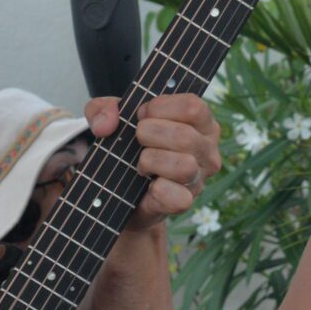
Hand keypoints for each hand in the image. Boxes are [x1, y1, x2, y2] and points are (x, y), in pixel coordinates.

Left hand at [97, 93, 222, 229]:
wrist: (122, 190)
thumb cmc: (130, 147)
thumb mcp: (113, 119)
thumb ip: (103, 110)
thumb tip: (105, 125)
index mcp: (201, 123)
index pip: (193, 107)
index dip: (160, 107)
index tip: (141, 115)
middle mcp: (208, 150)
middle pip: (185, 136)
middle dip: (149, 133)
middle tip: (138, 139)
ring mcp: (200, 178)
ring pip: (183, 166)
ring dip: (151, 161)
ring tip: (142, 163)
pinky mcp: (186, 202)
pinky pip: (176, 196)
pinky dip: (156, 189)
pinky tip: (148, 184)